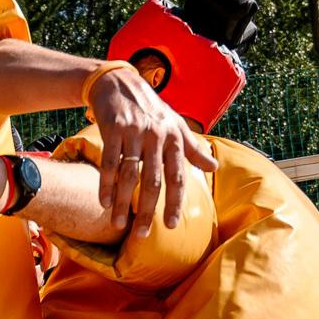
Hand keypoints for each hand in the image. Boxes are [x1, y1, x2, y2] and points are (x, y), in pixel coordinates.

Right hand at [86, 66, 217, 234]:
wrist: (120, 82)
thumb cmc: (151, 108)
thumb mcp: (176, 124)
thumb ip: (193, 148)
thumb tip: (214, 167)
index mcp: (174, 138)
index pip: (177, 176)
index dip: (175, 203)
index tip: (171, 226)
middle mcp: (156, 136)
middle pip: (153, 181)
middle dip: (148, 210)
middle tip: (142, 235)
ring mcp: (134, 132)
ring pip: (129, 175)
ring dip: (123, 202)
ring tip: (118, 225)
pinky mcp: (113, 129)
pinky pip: (110, 162)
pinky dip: (106, 184)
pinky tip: (104, 202)